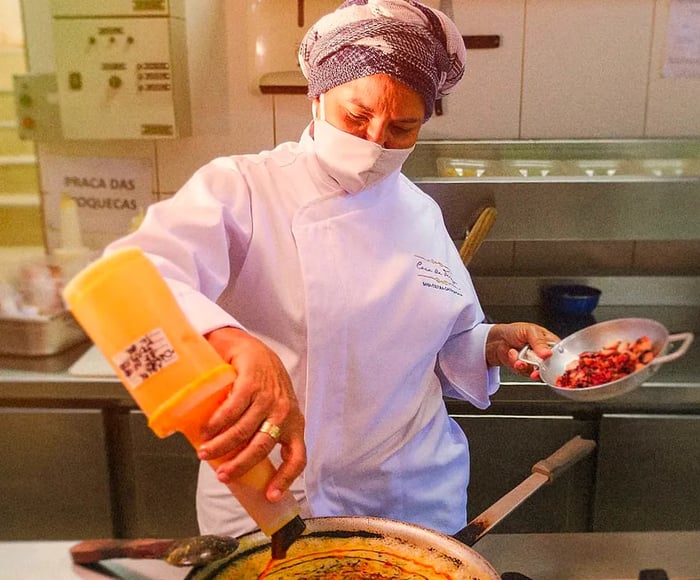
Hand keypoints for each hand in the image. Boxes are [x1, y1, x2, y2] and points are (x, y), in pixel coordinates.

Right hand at [197, 327, 306, 501]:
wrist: (250, 347)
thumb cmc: (261, 383)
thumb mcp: (271, 410)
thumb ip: (260, 433)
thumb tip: (237, 464)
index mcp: (294, 424)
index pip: (298, 457)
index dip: (285, 479)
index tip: (269, 495)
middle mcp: (284, 412)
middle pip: (262, 447)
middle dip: (239, 465)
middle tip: (221, 476)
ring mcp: (269, 397)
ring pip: (243, 431)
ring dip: (220, 445)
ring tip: (204, 452)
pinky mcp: (252, 382)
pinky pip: (233, 410)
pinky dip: (217, 423)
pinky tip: (206, 429)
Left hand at [486, 322, 559, 379]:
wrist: (497, 340)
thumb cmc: (515, 331)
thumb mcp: (529, 331)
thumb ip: (539, 342)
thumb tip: (547, 353)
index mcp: (550, 343)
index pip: (561, 354)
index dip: (558, 360)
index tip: (550, 361)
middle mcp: (545, 355)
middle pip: (551, 367)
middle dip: (542, 368)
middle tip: (536, 367)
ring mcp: (535, 364)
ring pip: (538, 372)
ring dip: (527, 367)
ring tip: (520, 361)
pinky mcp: (526, 370)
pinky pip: (526, 374)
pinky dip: (519, 368)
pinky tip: (515, 361)